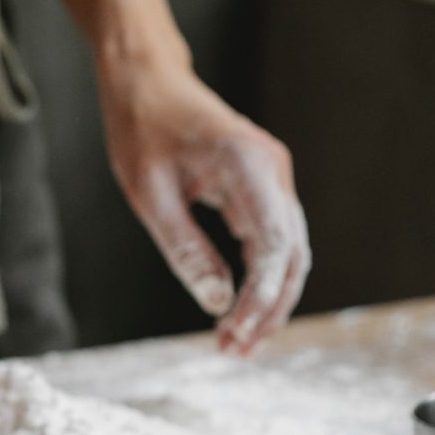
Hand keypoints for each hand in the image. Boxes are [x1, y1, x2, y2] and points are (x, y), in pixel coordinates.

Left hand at [101, 63, 310, 353]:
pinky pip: (274, 242)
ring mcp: (272, 179)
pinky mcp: (263, 189)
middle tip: (235, 352)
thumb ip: (185, 249)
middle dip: (269, 310)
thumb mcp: (151, 195)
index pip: (274, 245)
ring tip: (238, 343)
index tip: (236, 334)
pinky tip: (241, 312)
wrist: (147, 83)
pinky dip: (261, 280)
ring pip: (289, 254)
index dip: (261, 298)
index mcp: (248, 165)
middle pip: (292, 256)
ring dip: (269, 301)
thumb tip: (215, 302)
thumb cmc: (142, 130)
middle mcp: (272, 172)